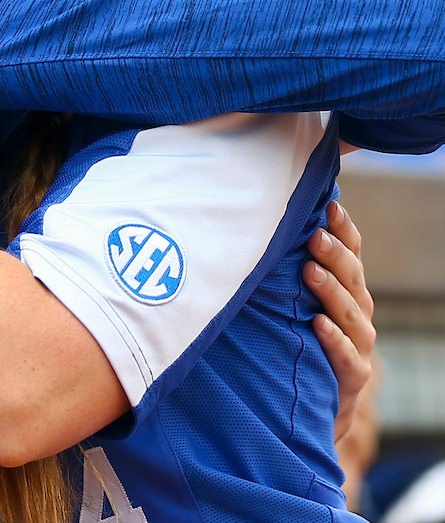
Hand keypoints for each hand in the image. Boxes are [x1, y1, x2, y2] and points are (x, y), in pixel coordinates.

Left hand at [303, 200, 374, 442]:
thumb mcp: (288, 303)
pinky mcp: (352, 377)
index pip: (351, 255)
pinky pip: (348, 356)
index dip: (344, 230)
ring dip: (331, 290)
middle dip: (335, 254)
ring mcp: (358, 345)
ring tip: (311, 270)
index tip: (331, 205)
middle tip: (315, 235)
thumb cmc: (292, 341)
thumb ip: (283, 271)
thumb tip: (254, 226)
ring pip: (352, 313)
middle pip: (352, 278)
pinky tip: (319, 324)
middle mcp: (356, 313)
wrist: (308, 407)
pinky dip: (335, 340)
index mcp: (344, 291)